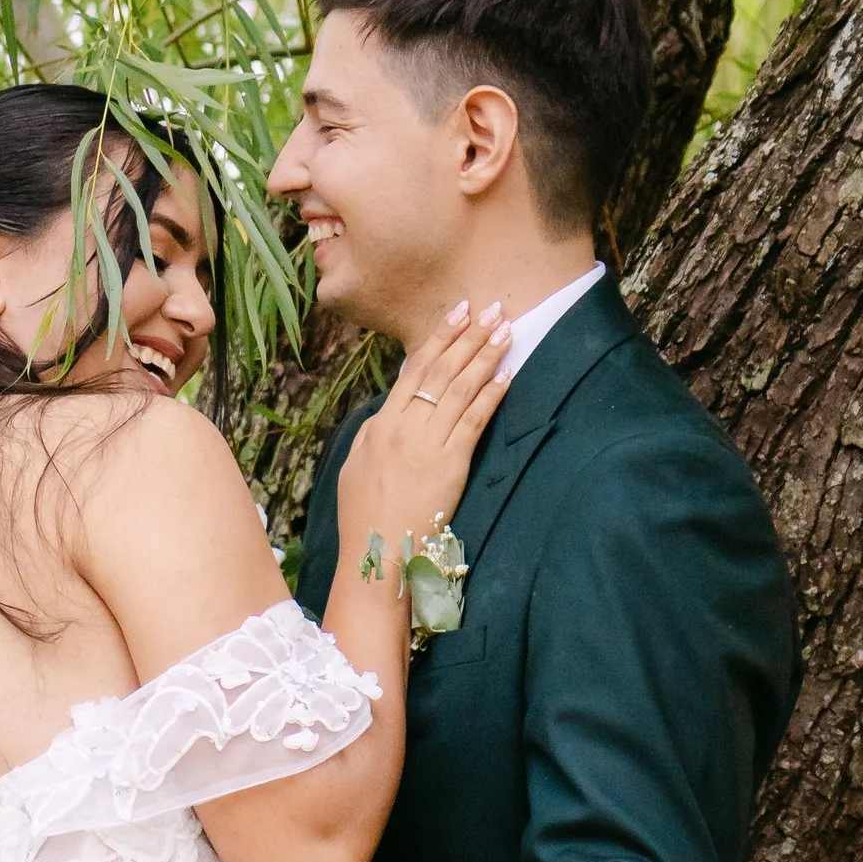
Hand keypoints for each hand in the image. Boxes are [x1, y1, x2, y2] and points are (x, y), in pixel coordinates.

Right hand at [337, 299, 511, 561]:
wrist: (377, 553)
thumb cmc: (364, 516)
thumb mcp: (355, 466)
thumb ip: (372, 434)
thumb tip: (386, 411)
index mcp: (380, 424)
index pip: (414, 370)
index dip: (439, 338)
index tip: (458, 313)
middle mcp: (404, 427)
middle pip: (441, 371)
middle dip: (468, 336)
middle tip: (491, 308)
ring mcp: (427, 444)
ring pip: (460, 389)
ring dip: (485, 356)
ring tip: (505, 331)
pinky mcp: (450, 464)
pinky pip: (474, 421)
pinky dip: (491, 394)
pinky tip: (506, 374)